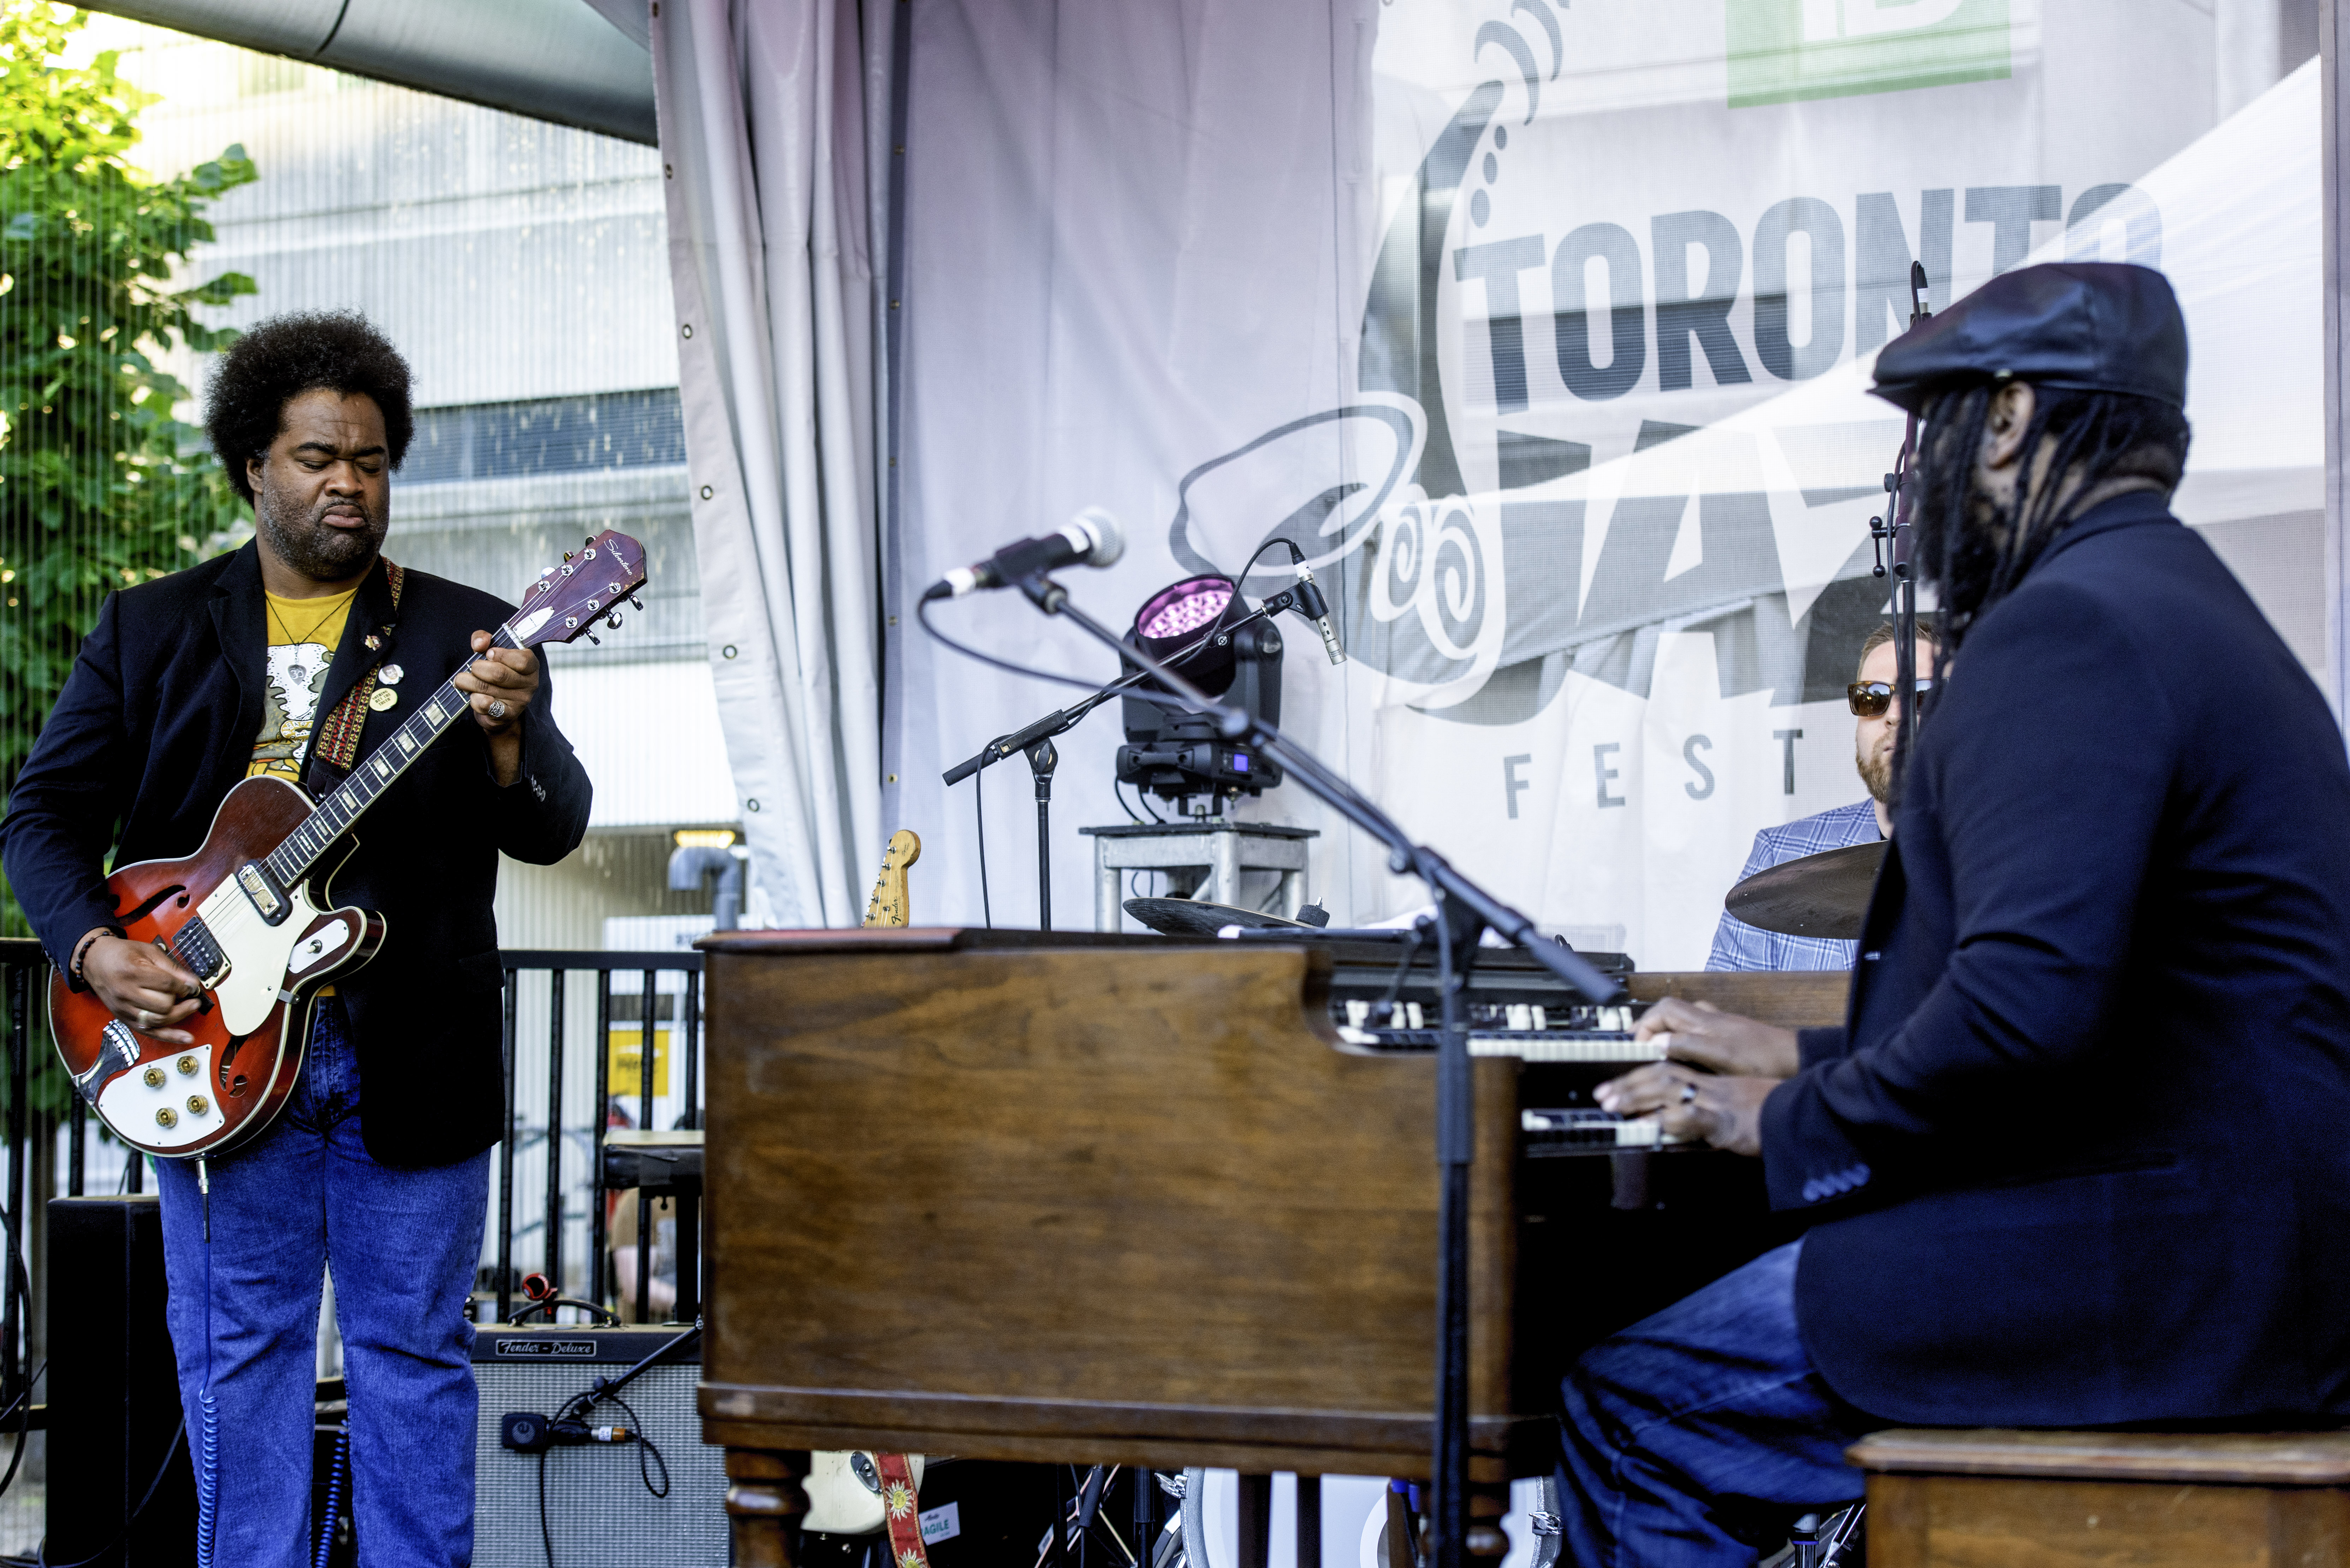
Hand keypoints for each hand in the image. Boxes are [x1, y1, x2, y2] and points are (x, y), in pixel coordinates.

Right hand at [81, 932, 203, 1045]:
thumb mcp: (149, 952)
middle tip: (188, 994)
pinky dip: (170, 1036)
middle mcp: (126, 994)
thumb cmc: (122, 955)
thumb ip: (171, 968)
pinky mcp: (124, 1019)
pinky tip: (185, 1038)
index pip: (167, 985)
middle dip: (181, 1000)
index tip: (190, 984)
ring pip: (159, 1020)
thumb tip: (192, 982)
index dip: (184, 986)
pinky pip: (150, 1032)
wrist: (95, 962)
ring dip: (179, 1014)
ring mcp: (124, 1009)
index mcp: (132, 973)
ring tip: (190, 1006)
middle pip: (164, 1005)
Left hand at [452, 632, 537, 785]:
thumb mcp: (490, 651)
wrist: (496, 708)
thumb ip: (484, 639)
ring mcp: (520, 701)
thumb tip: (480, 643)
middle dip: (477, 668)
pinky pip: (486, 705)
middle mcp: (530, 684)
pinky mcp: (507, 715)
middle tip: (472, 668)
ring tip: (464, 680)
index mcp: (531, 665)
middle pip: (499, 674)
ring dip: (468, 682)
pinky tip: (473, 696)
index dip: (501, 655)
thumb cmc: (493, 673)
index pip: (521, 660)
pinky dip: (474, 699)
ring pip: (487, 688)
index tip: (489, 654)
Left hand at [1594, 1062, 1777, 1156]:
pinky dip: (1673, 1120)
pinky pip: (1697, 1118)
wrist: (1807, 1116)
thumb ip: (1714, 1110)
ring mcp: (1719, 1102)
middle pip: (1664, 1074)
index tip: (1616, 1084)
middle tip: (1603, 1095)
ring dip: (1640, 1095)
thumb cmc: (1776, 1114)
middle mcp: (1713, 1087)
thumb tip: (1686, 1121)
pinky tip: (1652, 1124)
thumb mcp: (1742, 1106)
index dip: (1641, 1075)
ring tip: (1615, 1104)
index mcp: (1716, 1082)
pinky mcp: (1729, 1123)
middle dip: (1630, 1083)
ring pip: (1673, 1087)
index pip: (1672, 1069)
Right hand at [1634, 996, 1800, 1077]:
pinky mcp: (1728, 1037)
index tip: (1636, 1047)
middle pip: (1669, 1011)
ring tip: (1656, 1049)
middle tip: (1638, 1046)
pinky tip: (1686, 1053)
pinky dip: (1683, 1037)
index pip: (1662, 1011)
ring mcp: (1719, 1027)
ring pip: (1683, 1019)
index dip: (1644, 1026)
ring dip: (1666, 1029)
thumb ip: (1688, 1046)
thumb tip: (1656, 1042)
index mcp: (1704, 1022)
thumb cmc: (1763, 1059)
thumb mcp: (1721, 1057)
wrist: (1795, 1060)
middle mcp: (1709, 1020)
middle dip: (1650, 1024)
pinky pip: (1697, 1029)